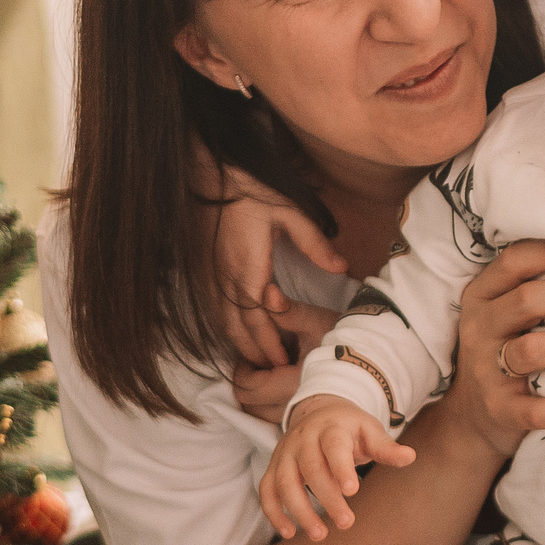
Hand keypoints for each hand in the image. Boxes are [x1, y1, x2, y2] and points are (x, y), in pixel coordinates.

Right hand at [190, 139, 346, 367]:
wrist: (208, 174)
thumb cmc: (249, 191)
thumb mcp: (289, 212)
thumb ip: (314, 243)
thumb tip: (342, 267)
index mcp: (247, 270)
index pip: (258, 320)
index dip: (269, 345)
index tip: (283, 363)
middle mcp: (224, 280)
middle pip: (238, 328)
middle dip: (255, 351)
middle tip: (274, 370)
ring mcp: (209, 277)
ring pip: (222, 321)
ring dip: (240, 342)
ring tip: (259, 358)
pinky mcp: (202, 271)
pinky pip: (213, 309)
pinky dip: (226, 326)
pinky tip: (238, 331)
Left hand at [230, 300, 342, 422]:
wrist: (376, 360)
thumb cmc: (345, 339)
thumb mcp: (315, 321)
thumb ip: (287, 310)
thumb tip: (268, 292)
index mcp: (294, 385)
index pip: (249, 387)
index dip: (242, 368)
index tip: (252, 352)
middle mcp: (296, 406)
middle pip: (250, 406)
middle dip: (247, 382)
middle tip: (258, 362)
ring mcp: (302, 416)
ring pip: (261, 416)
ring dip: (257, 395)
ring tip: (269, 372)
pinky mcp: (308, 418)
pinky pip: (276, 418)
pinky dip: (270, 403)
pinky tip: (281, 383)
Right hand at [259, 395, 414, 539]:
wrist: (318, 411)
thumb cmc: (349, 428)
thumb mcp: (370, 432)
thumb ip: (386, 448)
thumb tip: (411, 457)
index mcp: (330, 428)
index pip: (333, 447)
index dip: (341, 468)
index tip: (352, 490)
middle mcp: (303, 439)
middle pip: (310, 468)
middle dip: (327, 498)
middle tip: (347, 523)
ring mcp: (285, 453)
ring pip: (284, 482)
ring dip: (299, 510)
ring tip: (319, 535)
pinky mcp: (273, 467)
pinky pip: (266, 490)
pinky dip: (273, 512)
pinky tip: (289, 533)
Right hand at [443, 241, 544, 457]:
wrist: (473, 416)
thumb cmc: (508, 352)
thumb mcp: (511, 317)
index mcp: (483, 296)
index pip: (515, 261)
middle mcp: (479, 328)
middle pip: (528, 300)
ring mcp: (485, 370)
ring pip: (533, 350)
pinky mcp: (499, 410)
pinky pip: (538, 409)